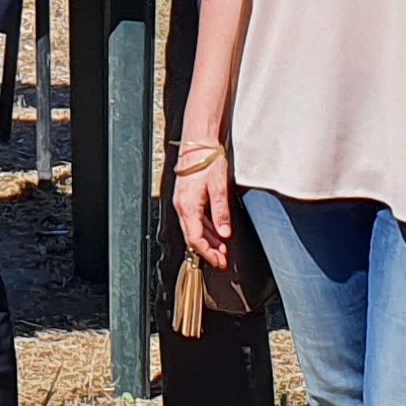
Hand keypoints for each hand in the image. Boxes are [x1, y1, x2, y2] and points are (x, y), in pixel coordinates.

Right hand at [171, 154, 237, 273]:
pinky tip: (216, 232)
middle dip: (207, 251)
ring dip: (208, 241)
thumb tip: (224, 233)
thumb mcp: (219, 188)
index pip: (195, 239)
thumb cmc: (207, 161)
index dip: (208, 253)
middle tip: (222, 260)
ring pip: (194, 229)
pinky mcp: (187, 198)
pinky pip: (194, 219)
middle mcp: (182, 207)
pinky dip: (206, 229)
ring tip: (222, 249)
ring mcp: (183, 203)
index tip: (219, 261)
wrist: (198, 144)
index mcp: (188, 206)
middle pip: (193, 237)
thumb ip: (221, 213)